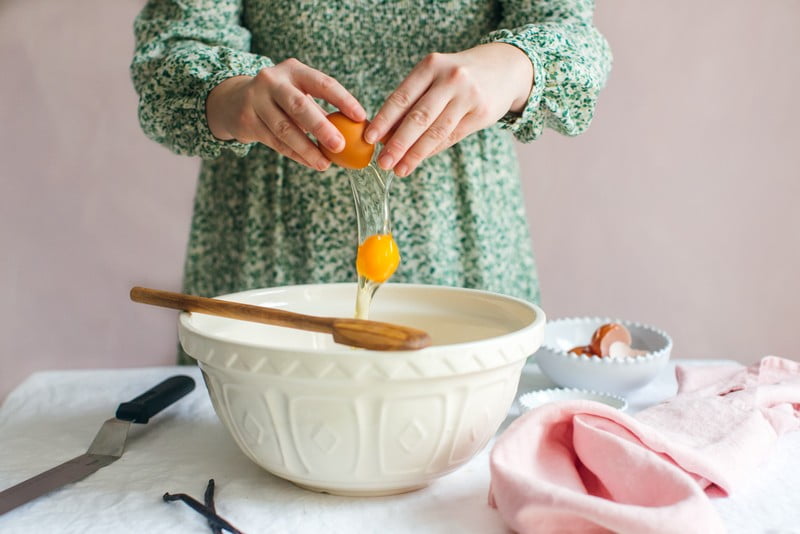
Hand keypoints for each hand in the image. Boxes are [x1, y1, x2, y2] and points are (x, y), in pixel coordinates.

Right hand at [205, 58, 365, 169]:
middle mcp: (272, 81)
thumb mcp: (299, 94)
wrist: (234, 100)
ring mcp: (256, 99)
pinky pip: (275, 142)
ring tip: (325, 165)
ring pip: (285, 129)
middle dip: (321, 128)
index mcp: (294, 70)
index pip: (323, 83)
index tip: (361, 117)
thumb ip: (323, 110)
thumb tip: (357, 133)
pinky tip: (310, 163)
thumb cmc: (280, 99)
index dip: (343, 100)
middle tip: (340, 146)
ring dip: (307, 149)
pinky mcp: (246, 120)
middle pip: (299, 106)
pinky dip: (295, 155)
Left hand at [363, 43, 533, 176]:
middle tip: (382, 162)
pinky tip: (418, 161)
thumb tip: (385, 134)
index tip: (369, 139)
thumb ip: (412, 100)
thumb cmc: (457, 75)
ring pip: (436, 131)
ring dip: (414, 154)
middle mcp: (450, 79)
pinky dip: (432, 151)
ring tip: (399, 169)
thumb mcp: (434, 76)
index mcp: (431, 66)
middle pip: (418, 117)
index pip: (401, 97)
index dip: (384, 120)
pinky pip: (451, 137)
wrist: (504, 68)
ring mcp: (468, 96)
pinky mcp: (481, 113)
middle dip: (397, 143)